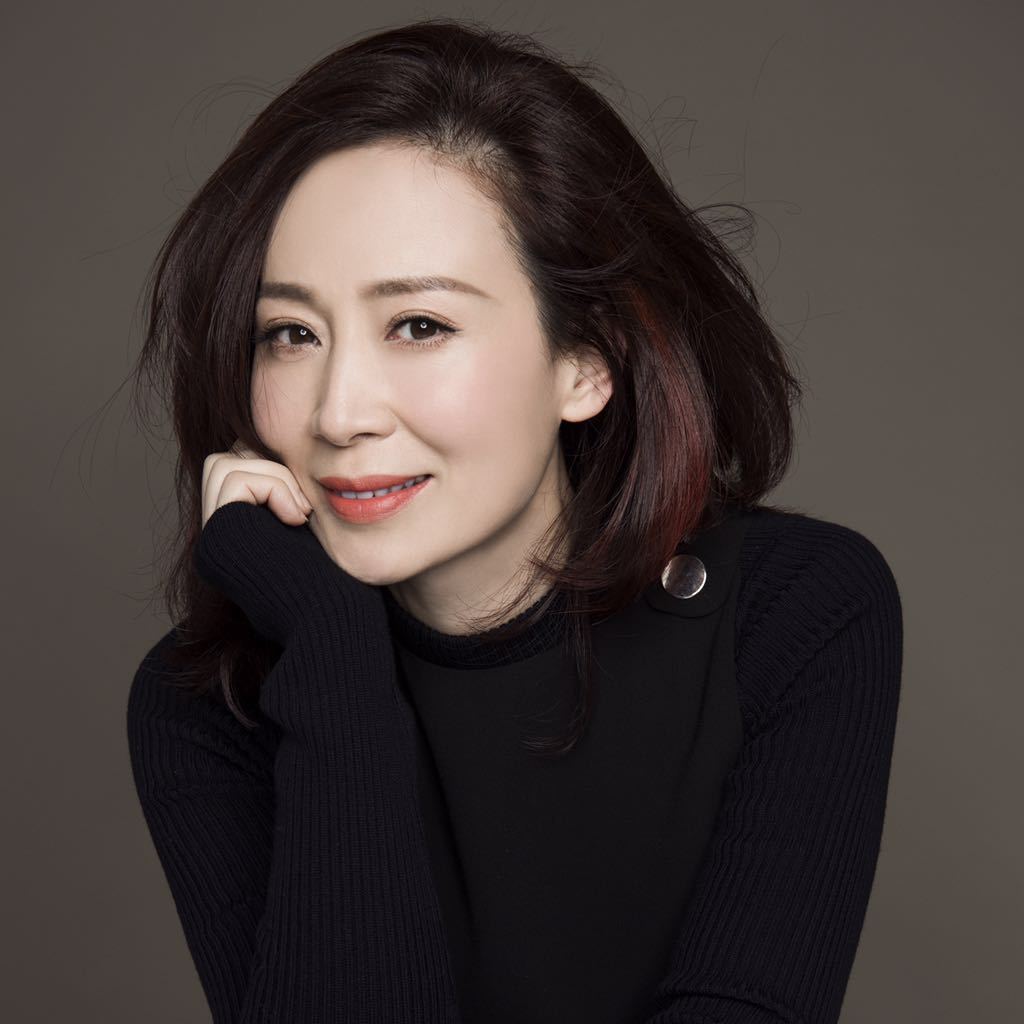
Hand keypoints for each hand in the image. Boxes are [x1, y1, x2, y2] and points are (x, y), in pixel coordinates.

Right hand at [194, 440, 377, 645]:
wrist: (331, 615)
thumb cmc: (333, 577)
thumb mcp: (306, 526)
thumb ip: (285, 495)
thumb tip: (274, 447)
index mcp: (236, 532)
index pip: (238, 468)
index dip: (273, 471)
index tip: (306, 506)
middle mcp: (216, 535)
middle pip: (223, 461)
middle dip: (269, 468)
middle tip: (303, 508)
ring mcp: (212, 537)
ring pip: (224, 464)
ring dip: (275, 478)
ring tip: (301, 514)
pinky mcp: (216, 537)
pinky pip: (236, 480)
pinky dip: (273, 488)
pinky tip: (295, 520)